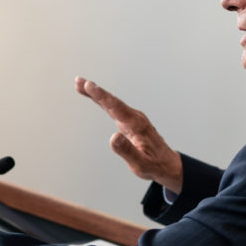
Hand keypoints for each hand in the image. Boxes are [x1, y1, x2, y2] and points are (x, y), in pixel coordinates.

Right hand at [75, 76, 183, 194]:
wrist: (167, 164)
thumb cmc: (154, 165)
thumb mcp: (140, 164)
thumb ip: (127, 151)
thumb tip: (113, 137)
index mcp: (136, 125)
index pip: (116, 107)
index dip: (102, 96)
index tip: (89, 86)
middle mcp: (135, 118)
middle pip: (112, 102)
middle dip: (95, 91)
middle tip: (79, 81)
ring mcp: (132, 119)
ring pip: (112, 103)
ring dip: (96, 94)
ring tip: (80, 85)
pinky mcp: (130, 121)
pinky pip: (114, 109)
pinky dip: (102, 101)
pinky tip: (95, 97)